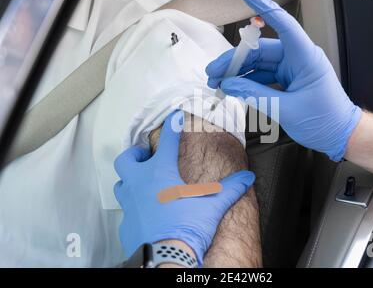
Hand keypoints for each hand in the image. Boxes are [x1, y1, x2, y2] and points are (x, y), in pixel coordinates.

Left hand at [113, 110, 254, 265]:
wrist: (167, 258)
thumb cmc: (187, 227)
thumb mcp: (212, 205)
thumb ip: (230, 189)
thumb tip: (247, 177)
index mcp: (160, 173)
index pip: (166, 141)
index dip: (171, 126)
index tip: (174, 117)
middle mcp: (140, 184)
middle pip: (127, 159)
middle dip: (135, 154)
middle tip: (146, 157)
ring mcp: (130, 204)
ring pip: (121, 184)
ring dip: (131, 180)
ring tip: (144, 184)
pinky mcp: (126, 223)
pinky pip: (127, 210)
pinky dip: (135, 208)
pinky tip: (147, 214)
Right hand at [206, 0, 361, 160]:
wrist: (339, 134)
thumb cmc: (324, 120)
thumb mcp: (286, 110)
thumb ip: (256, 95)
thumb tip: (230, 85)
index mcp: (305, 57)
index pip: (284, 24)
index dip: (264, 7)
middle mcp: (298, 58)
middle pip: (260, 49)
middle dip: (234, 60)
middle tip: (213, 73)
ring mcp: (292, 68)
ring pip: (258, 62)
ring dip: (238, 72)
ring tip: (218, 83)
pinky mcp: (288, 78)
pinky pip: (263, 74)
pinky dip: (247, 81)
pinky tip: (233, 87)